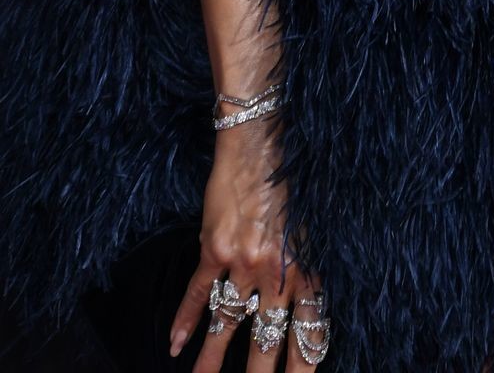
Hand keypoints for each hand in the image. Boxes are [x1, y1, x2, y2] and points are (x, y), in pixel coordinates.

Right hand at [169, 118, 325, 367]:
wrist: (261, 145)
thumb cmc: (293, 182)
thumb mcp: (313, 227)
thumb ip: (309, 268)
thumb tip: (308, 309)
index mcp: (306, 268)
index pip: (308, 332)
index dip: (303, 365)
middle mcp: (276, 272)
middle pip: (267, 341)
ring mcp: (243, 263)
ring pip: (228, 324)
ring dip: (213, 361)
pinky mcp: (215, 250)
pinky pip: (198, 294)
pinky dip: (186, 321)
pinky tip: (176, 346)